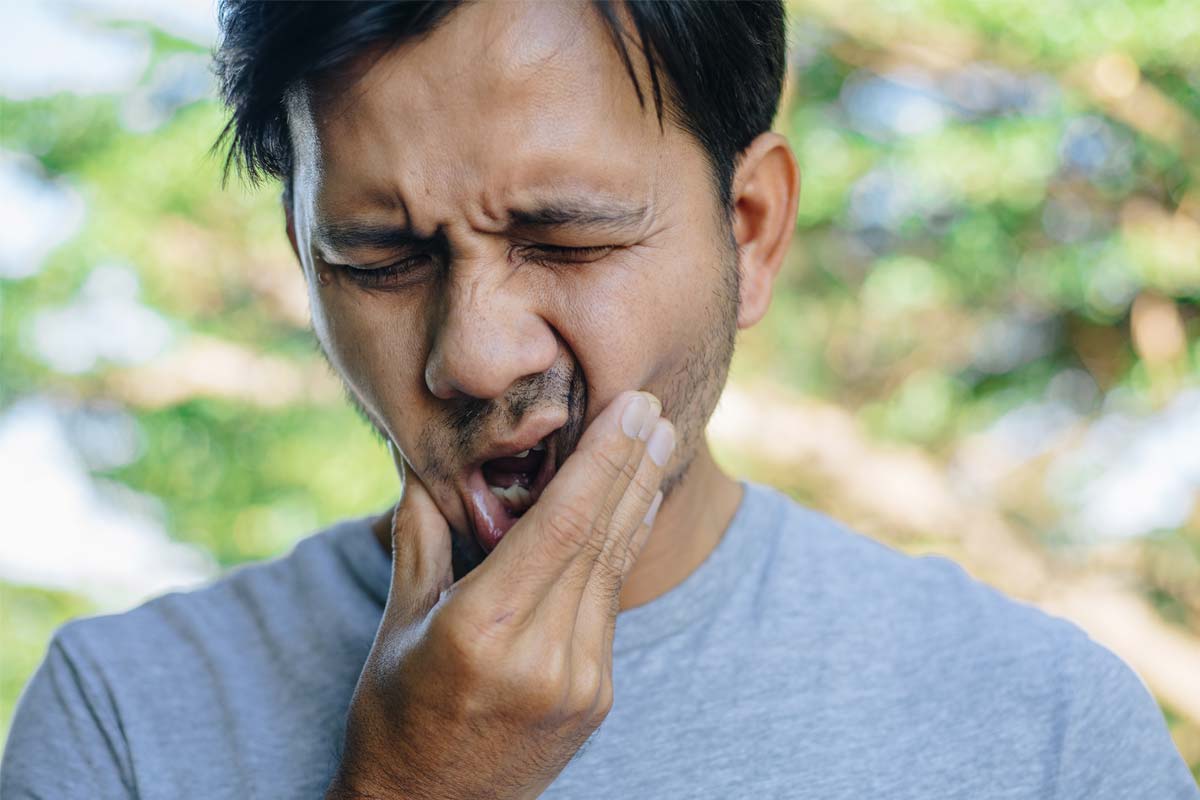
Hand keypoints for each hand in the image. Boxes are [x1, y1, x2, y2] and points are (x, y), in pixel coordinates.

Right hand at [328, 390, 673, 799]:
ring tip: (658, 441)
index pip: (558, 525)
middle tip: (654, 405)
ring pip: (613, 568)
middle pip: (598, 538)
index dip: (600, 460)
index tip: (627, 409)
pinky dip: (623, 548)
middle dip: (631, 465)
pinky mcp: (597, 697)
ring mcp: (579, 681)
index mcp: (482, 631)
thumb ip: (419, 539)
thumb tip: (421, 463)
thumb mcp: (397, 625)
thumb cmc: (394, 716)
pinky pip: (611, 604)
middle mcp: (542, 656)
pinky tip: (635, 505)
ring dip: (638, 498)